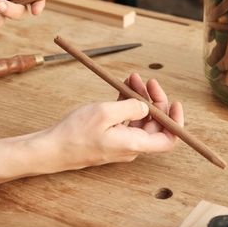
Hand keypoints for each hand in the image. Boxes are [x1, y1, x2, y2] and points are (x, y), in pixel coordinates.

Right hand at [38, 74, 183, 172]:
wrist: (52, 148)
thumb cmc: (76, 134)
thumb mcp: (105, 113)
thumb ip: (131, 107)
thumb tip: (147, 106)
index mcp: (134, 143)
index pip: (168, 139)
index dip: (175, 121)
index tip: (174, 102)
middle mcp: (131, 145)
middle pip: (154, 123)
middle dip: (153, 99)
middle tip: (146, 80)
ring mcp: (121, 141)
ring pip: (140, 117)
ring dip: (139, 97)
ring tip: (132, 78)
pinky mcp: (111, 136)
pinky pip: (127, 118)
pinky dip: (127, 102)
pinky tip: (123, 87)